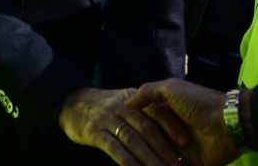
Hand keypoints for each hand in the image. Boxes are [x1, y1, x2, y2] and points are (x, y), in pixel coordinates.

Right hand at [57, 86, 187, 164]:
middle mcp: (123, 107)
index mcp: (134, 99)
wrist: (70, 101)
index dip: (172, 126)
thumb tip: (168, 126)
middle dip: (165, 149)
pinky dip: (126, 161)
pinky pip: (114, 148)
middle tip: (177, 165)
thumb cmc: (102, 106)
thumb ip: (142, 108)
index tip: (186, 142)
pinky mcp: (95, 132)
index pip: (157, 112)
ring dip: (149, 159)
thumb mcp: (124, 100)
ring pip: (134, 141)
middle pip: (148, 129)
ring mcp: (109, 120)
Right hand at [127, 79, 240, 165]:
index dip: (133, 129)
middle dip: (140, 151)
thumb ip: (148, 92)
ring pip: (160, 158)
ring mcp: (181, 149)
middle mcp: (173, 130)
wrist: (226, 124)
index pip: (145, 122)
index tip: (118, 135)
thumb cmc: (198, 103)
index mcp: (168, 112)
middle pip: (151, 143)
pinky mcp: (190, 164)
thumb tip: (126, 102)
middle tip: (126, 158)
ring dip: (151, 162)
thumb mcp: (171, 89)